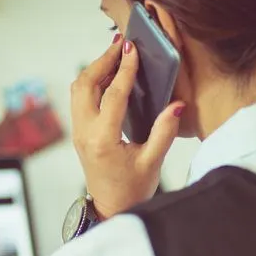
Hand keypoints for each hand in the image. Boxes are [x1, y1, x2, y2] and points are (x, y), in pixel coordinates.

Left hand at [71, 36, 184, 218]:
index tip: (133, 50)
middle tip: (122, 45)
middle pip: (85, 84)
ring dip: (95, 69)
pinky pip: (80, 99)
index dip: (124, 69)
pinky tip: (109, 76)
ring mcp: (79, 132)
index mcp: (103, 139)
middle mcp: (85, 133)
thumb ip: (164, 132)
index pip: (113, 95)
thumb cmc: (131, 191)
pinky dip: (92, 82)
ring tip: (116, 56)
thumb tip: (177, 105)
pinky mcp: (79, 133)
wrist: (111, 209)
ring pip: (79, 89)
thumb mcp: (153, 163)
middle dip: (103, 60)